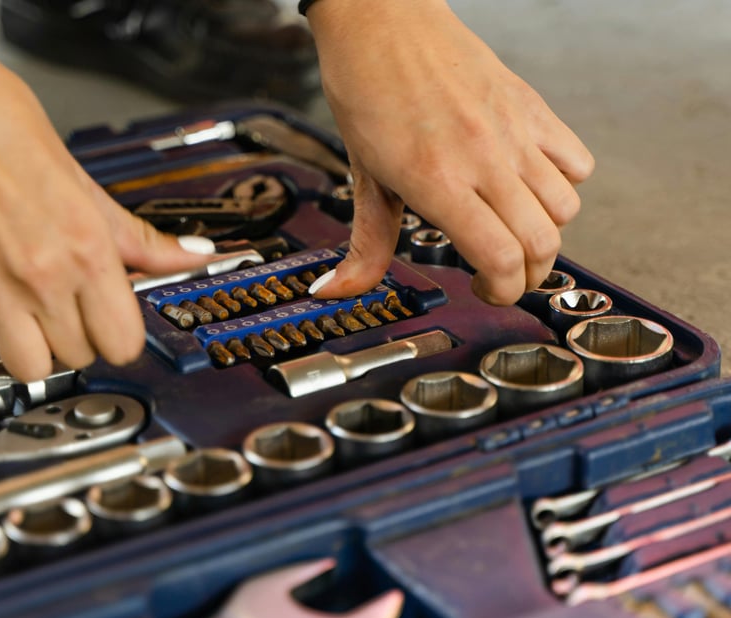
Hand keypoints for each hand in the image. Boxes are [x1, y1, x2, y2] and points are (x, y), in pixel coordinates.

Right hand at [0, 32, 211, 381]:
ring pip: (29, 367)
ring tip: (33, 318)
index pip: (123, 343)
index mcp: (87, 251)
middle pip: (80, 357)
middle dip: (79, 339)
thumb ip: (141, 239)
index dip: (121, 337)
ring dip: (34, 349)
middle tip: (72, 310)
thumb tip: (193, 255)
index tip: (113, 324)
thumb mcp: (87, 187)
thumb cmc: (5, 132)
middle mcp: (43, 276)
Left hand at [306, 0, 593, 303]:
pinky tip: (531, 185)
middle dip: (527, 275)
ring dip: (544, 234)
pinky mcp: (531, 106)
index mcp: (437, 182)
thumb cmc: (368, 94)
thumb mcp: (364, 179)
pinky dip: (564, 185)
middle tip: (502, 272)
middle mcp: (483, 159)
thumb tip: (339, 291)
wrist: (383, 20)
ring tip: (514, 230)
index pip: (500, 258)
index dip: (502, 291)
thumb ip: (366, 244)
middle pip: (542, 244)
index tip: (486, 290)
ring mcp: (513, 131)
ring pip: (564, 208)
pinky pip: (577, 161)